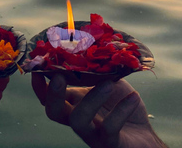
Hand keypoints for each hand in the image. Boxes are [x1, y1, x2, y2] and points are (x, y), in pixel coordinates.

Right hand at [31, 73, 166, 147]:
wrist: (142, 135)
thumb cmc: (120, 105)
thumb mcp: (107, 82)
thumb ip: (97, 69)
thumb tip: (94, 44)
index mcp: (73, 103)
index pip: (48, 98)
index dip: (39, 85)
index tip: (38, 67)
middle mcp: (77, 118)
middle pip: (54, 111)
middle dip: (53, 94)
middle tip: (59, 76)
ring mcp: (92, 133)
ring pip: (79, 120)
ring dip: (91, 99)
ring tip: (109, 83)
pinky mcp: (110, 143)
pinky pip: (110, 128)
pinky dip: (121, 110)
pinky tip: (133, 97)